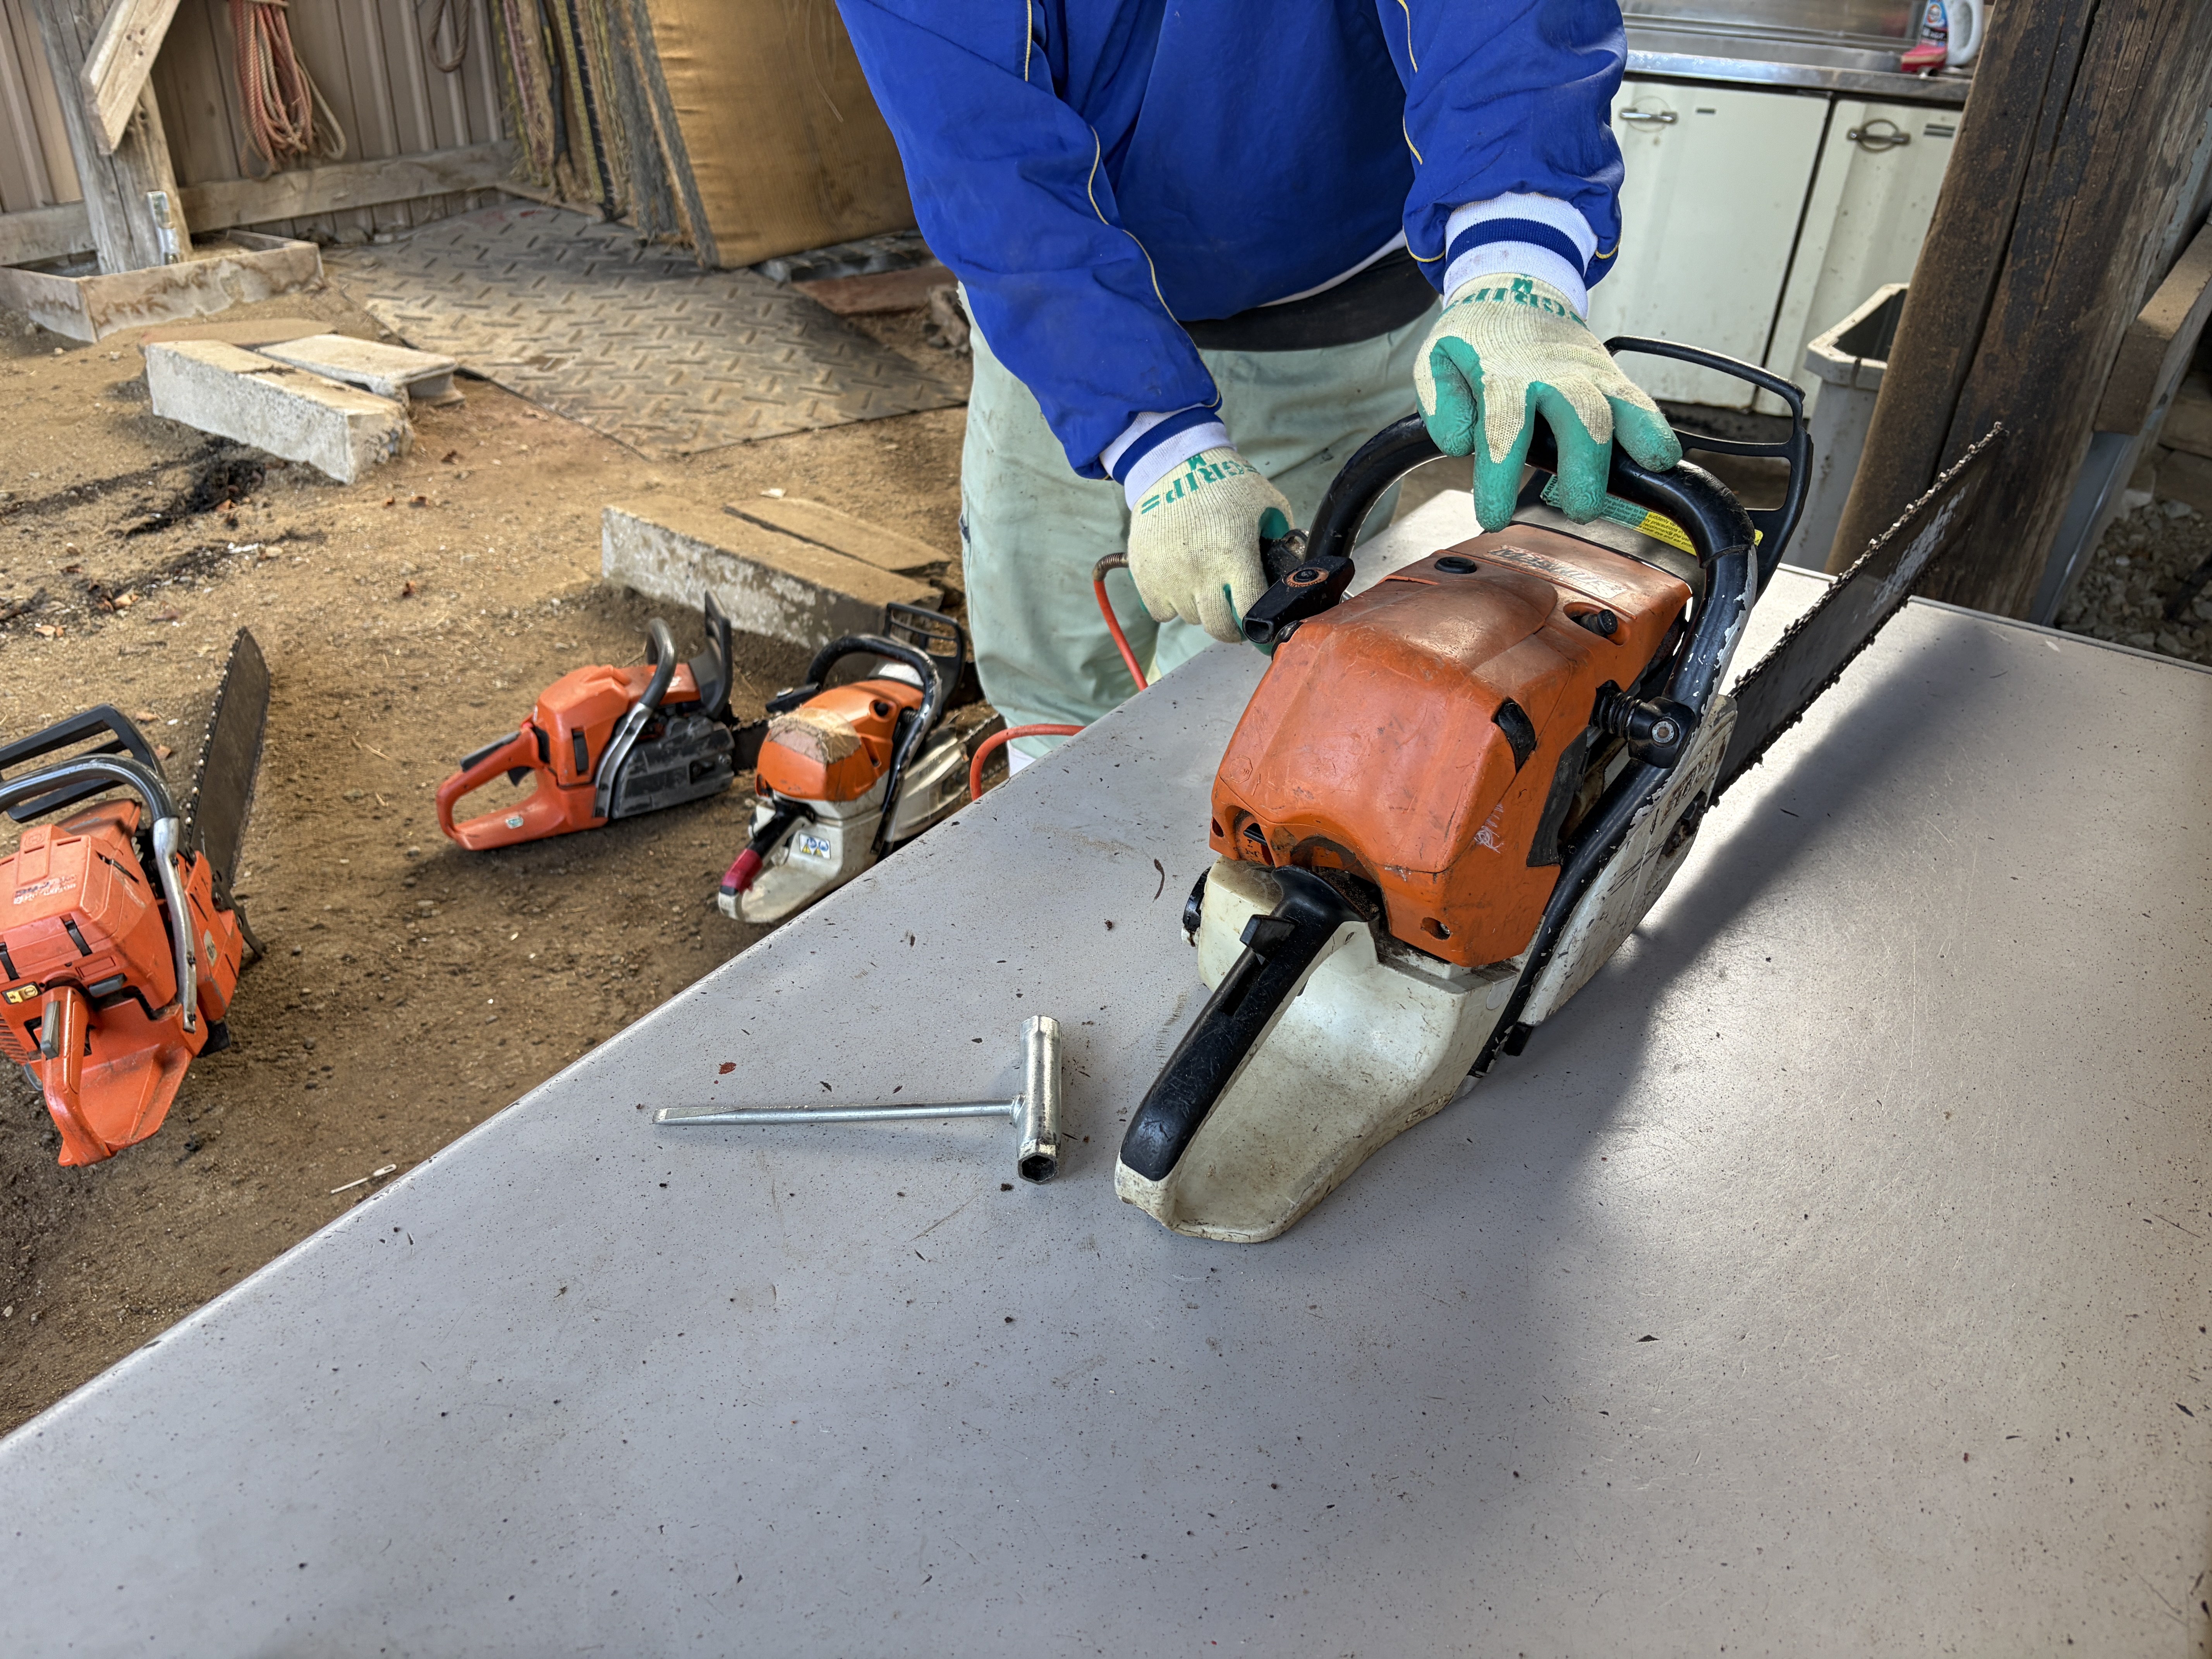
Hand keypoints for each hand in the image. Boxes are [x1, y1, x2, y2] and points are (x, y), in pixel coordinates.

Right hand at [1127, 447, 1293, 643]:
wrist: (1173, 464)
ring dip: (1200, 608)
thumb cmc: (1224, 483)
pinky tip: (1180, 581)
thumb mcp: (1267, 504)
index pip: (1249, 613)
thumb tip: (1289, 571)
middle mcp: (1201, 570)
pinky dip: (1171, 604)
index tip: (1258, 620)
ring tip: (1203, 581)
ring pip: (1190, 618)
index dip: (1257, 621)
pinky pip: (1161, 612)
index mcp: (1235, 555)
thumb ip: (1281, 539)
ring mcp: (1169, 575)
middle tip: (1232, 610)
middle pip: (1218, 627)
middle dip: (1230, 625)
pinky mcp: (1144, 575)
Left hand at [1414, 274, 1681, 530]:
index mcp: (1503, 375)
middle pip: (1577, 417)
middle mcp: (1553, 374)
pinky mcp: (1609, 377)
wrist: (1514, 289)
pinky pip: (1637, 400)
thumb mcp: (1436, 358)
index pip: (1504, 430)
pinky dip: (1653, 427)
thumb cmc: (1475, 337)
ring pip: (1618, 405)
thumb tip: (1459, 443)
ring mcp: (1586, 374)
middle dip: (1583, 465)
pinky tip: (1663, 457)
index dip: (1500, 477)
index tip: (1494, 516)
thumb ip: (1440, 401)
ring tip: (1646, 476)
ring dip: (1634, 442)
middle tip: (1581, 509)